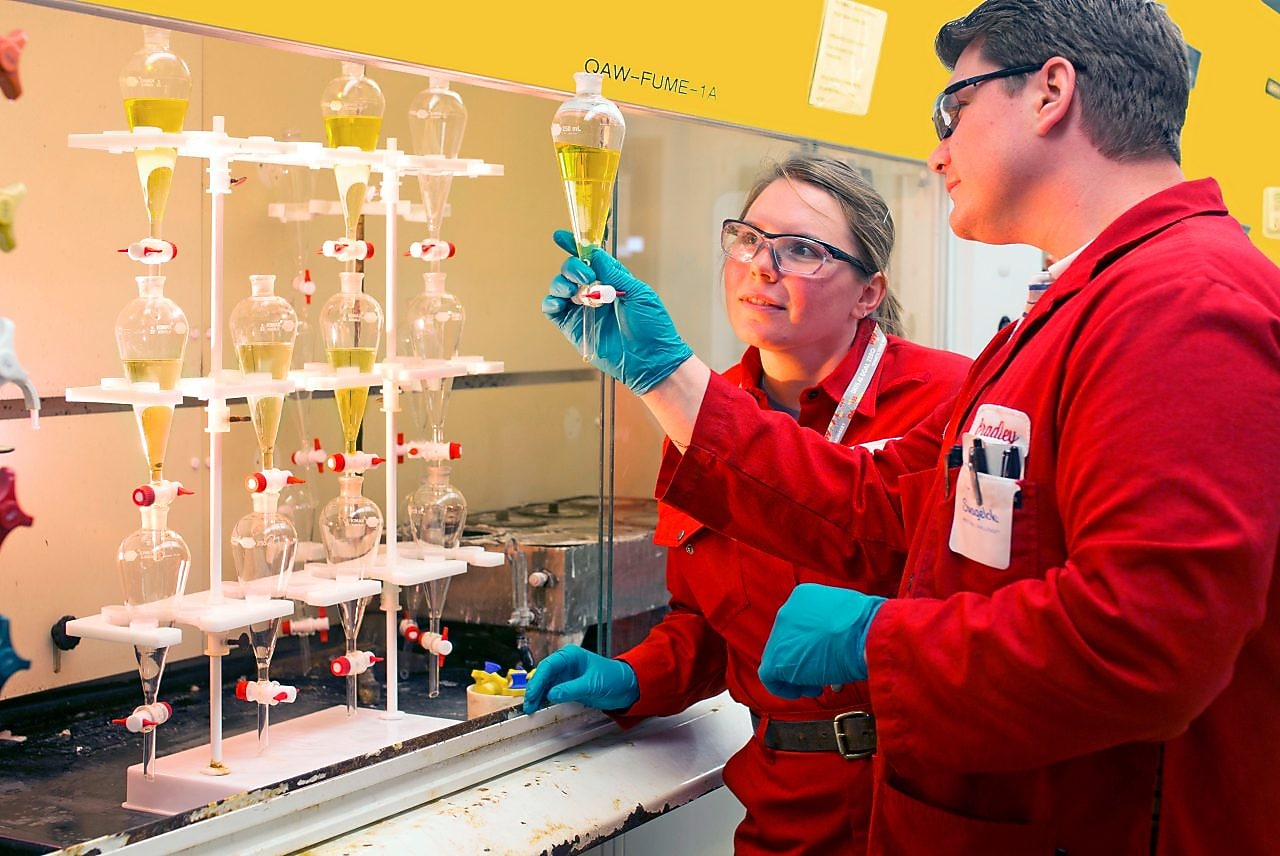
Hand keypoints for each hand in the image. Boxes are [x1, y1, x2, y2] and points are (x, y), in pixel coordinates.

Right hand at [522, 644, 639, 713]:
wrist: (626, 687)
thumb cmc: (612, 678)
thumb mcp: (592, 684)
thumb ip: (571, 689)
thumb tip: (551, 695)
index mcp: (570, 656)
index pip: (548, 666)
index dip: (538, 681)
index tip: (532, 695)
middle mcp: (565, 664)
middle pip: (543, 675)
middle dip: (535, 690)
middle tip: (529, 706)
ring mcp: (566, 676)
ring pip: (545, 684)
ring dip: (538, 696)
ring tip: (531, 709)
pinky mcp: (568, 686)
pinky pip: (552, 692)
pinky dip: (545, 699)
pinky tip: (540, 707)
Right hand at [542, 230, 692, 394]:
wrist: (651, 359)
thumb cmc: (652, 326)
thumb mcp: (638, 292)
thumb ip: (613, 273)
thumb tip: (593, 253)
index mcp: (611, 281)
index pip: (589, 259)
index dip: (574, 246)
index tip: (561, 236)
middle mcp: (594, 293)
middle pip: (571, 270)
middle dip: (572, 267)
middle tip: (586, 276)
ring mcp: (582, 310)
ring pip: (559, 287)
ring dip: (561, 283)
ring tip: (576, 291)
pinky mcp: (573, 327)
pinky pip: (553, 310)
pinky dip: (551, 302)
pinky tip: (559, 302)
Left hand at [758, 584, 885, 699]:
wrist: (868, 634)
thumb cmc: (869, 626)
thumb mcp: (848, 616)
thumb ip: (832, 626)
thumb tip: (831, 645)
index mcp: (804, 595)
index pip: (800, 627)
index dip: (811, 646)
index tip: (824, 658)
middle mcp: (787, 610)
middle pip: (789, 643)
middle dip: (804, 661)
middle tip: (819, 675)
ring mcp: (780, 632)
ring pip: (780, 659)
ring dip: (798, 676)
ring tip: (817, 685)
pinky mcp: (777, 656)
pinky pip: (770, 677)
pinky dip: (784, 688)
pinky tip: (803, 691)